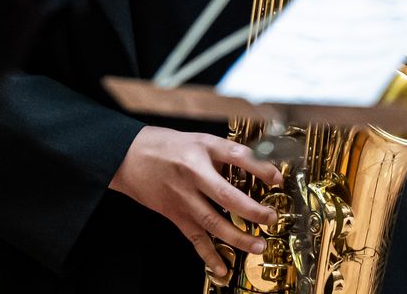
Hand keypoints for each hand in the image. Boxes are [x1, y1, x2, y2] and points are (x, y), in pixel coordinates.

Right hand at [108, 127, 283, 280]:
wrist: (128, 156)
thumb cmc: (164, 145)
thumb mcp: (197, 139)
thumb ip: (222, 153)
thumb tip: (254, 167)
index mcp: (201, 149)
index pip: (236, 156)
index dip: (260, 168)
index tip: (277, 177)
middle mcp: (193, 174)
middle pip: (227, 196)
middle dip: (253, 210)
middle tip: (271, 218)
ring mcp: (183, 197)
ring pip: (213, 222)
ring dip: (238, 237)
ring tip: (258, 245)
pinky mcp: (175, 214)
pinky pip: (195, 238)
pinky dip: (209, 256)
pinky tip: (222, 268)